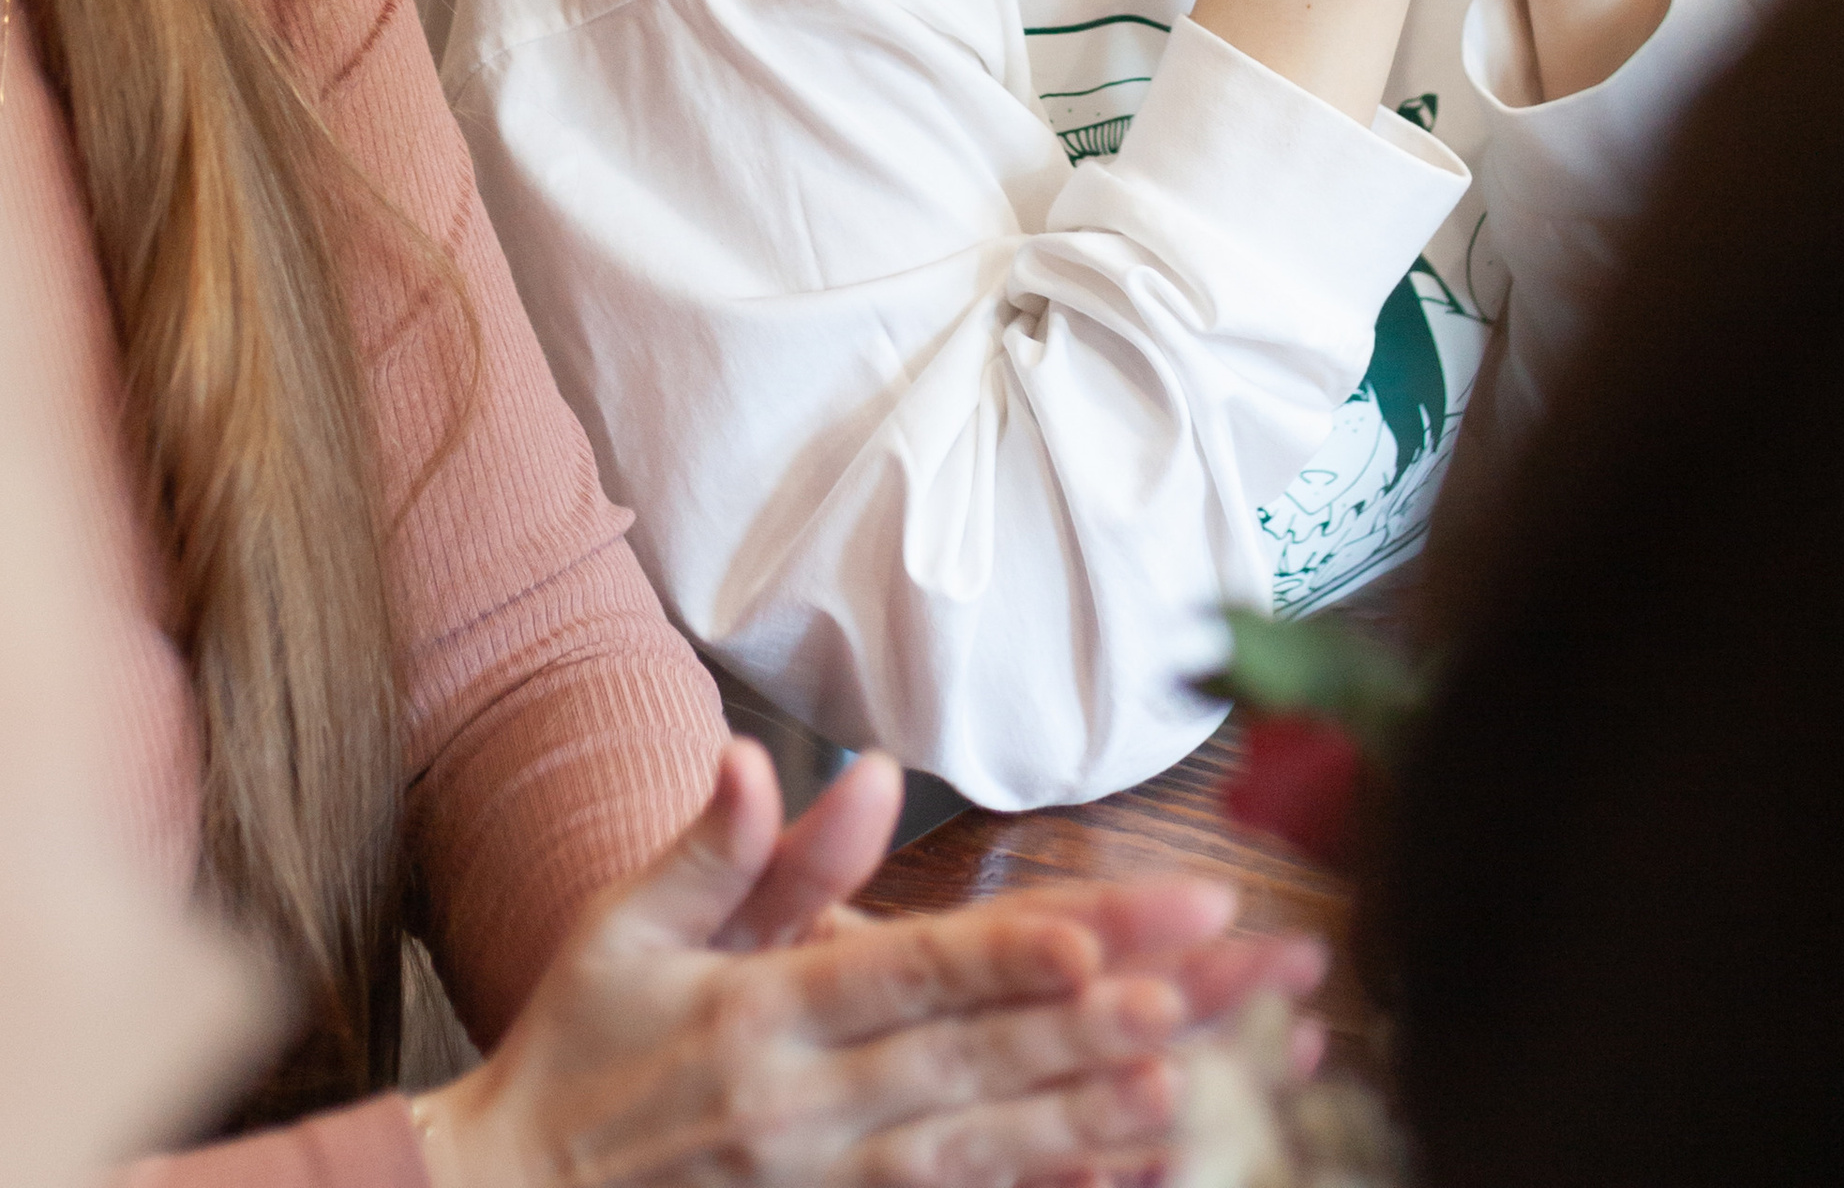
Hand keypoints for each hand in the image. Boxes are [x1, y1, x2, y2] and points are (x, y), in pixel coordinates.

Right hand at [418, 739, 1323, 1187]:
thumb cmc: (577, 1046)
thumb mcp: (624, 928)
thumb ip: (718, 847)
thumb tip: (761, 753)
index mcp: (759, 1015)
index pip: (906, 978)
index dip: (1003, 957)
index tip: (1095, 932)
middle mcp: (806, 1107)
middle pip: (978, 1057)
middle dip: (1103, 1012)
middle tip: (1212, 973)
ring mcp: (825, 1184)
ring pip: (987, 1145)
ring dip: (1096, 1110)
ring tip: (1198, 1073)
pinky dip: (1046, 1183)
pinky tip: (1125, 1162)